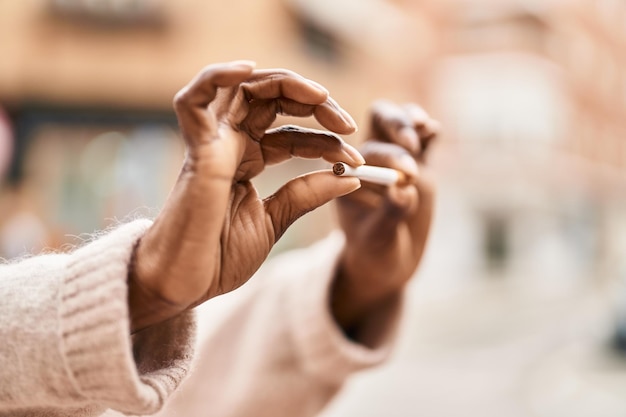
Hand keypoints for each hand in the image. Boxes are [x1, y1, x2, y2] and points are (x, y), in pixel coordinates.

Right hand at [128, 61, 364, 332]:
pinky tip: (248, 69)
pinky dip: (216, 77)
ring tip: (320, 97)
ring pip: (243, 88)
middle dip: (316, 106)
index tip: (358, 161)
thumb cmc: (220, 257)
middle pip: (273, 102)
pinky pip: (194, 100)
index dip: (327, 143)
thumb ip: (308, 195)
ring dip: (286, 84)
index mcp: (248, 161)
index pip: (293, 135)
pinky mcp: (195, 151)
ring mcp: (212, 144)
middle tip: (347, 125)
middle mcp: (230, 145)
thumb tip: (350, 178)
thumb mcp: (277, 221)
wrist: (184, 285)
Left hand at [331, 99, 439, 334]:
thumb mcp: (378, 239)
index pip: (361, 152)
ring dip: (409, 121)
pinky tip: (432, 130)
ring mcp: (391, 157)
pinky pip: (421, 138)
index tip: (404, 175)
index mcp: (345, 175)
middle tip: (413, 148)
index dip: (382, 156)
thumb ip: (389, 214)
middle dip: (396, 129)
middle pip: (376, 123)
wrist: (388, 261)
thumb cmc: (374, 251)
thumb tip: (404, 190)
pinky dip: (427, 130)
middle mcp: (366, 159)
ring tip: (425, 129)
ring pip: (396, 122)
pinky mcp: (416, 161)